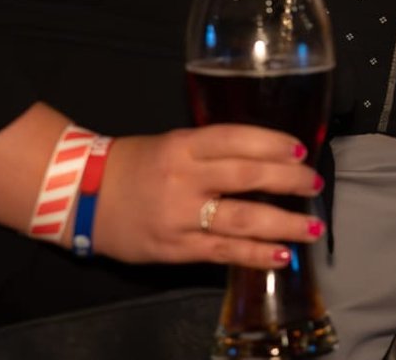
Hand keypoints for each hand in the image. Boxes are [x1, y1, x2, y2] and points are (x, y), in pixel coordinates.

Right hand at [92, 126, 322, 268]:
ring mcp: (179, 216)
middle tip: (315, 183)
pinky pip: (222, 252)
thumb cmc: (136, 164)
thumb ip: (213, 150)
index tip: (301, 149)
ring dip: (283, 224)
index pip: (235, 139)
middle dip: (287, 181)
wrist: (81, 197)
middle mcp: (184, 178)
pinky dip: (255, 254)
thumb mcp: (173, 143)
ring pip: (240, 219)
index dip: (271, 143)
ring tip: (312, 228)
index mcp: (184, 144)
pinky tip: (281, 256)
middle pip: (245, 176)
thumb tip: (267, 158)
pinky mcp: (174, 249)